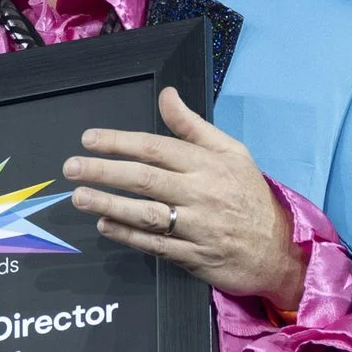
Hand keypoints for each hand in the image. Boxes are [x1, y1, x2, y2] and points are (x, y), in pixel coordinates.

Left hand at [63, 86, 305, 306]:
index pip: (156, 148)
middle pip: (144, 179)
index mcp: (208, 164)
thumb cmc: (250, 195)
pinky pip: (155, 245)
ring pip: (146, 214)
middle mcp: (201, 194)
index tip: (88, 139)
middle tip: (71, 168)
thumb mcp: (231, 152)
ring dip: (109, 204)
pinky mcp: (195, 256)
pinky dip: (128, 235)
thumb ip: (192, 125)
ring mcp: (197, 227)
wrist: (281, 249)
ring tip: (79, 197)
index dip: (119, 142)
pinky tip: (105, 225)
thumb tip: (167, 94)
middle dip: (103, 171)